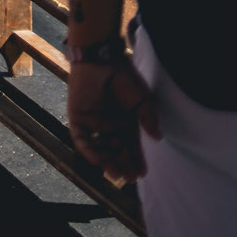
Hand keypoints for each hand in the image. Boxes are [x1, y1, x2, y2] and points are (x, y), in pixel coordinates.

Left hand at [66, 57, 159, 180]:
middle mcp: (110, 125)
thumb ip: (147, 117)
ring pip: (100, 148)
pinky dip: (88, 149)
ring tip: (116, 173)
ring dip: (106, 162)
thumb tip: (158, 137)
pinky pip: (81, 138)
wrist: (101, 59)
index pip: (132, 146)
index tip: (143, 173)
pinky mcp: (78, 117)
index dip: (137, 160)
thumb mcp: (142, 99)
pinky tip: (98, 160)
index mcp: (127, 122)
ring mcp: (94, 122)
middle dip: (123, 164)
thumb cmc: (124, 76)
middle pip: (117, 150)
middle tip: (130, 177)